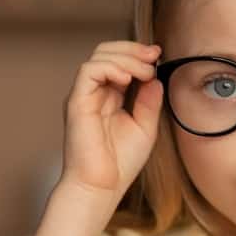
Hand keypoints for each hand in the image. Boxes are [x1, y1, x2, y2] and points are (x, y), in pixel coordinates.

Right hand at [59, 40, 162, 195]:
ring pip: (98, 56)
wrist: (101, 187)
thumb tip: (154, 76)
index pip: (120, 62)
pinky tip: (127, 78)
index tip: (158, 55)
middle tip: (154, 55)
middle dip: (133, 48)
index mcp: (109, 97)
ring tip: (144, 71)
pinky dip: (110, 67)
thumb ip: (149, 101)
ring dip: (126, 57)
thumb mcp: (145, 127)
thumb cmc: (120, 163)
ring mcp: (84, 96)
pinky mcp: (76, 102)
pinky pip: (88, 71)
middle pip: (107, 51)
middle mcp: (94, 93)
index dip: (138, 53)